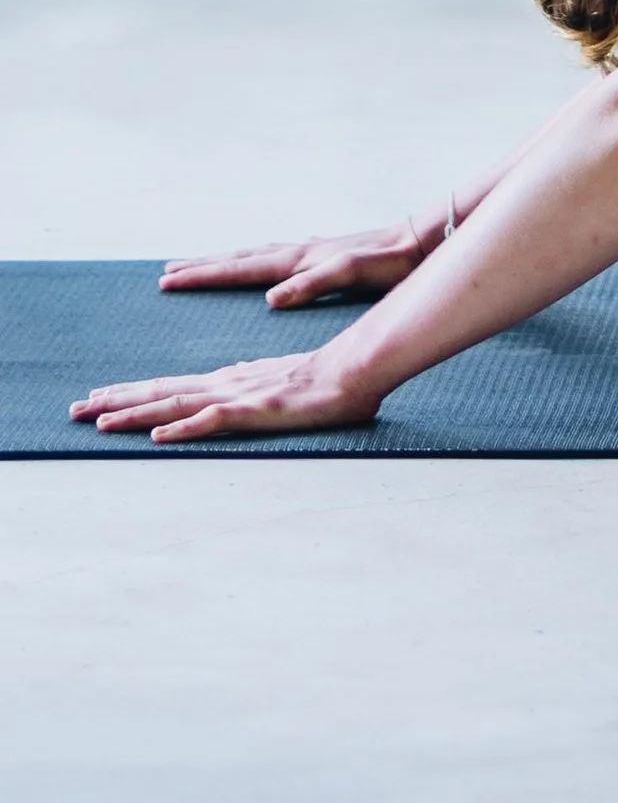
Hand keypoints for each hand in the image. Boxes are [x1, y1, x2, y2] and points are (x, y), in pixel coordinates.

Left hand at [71, 345, 388, 445]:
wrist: (358, 368)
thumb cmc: (325, 381)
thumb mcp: (279, 390)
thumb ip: (251, 394)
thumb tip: (223, 402)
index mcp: (230, 379)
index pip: (170, 386)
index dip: (132, 393)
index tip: (98, 398)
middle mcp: (226, 383)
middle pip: (160, 391)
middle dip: (115, 401)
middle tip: (74, 410)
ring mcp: (239, 395)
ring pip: (175, 403)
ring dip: (134, 413)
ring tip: (98, 421)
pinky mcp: (257, 410)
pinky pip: (213, 420)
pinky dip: (182, 426)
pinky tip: (158, 434)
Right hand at [158, 222, 431, 306]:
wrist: (417, 243)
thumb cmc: (387, 263)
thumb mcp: (350, 275)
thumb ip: (312, 284)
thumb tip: (270, 297)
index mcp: (297, 261)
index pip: (238, 268)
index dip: (203, 276)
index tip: (168, 279)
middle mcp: (297, 253)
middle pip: (238, 259)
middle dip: (202, 267)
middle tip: (166, 274)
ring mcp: (308, 255)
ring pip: (253, 257)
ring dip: (224, 263)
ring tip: (199, 267)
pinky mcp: (320, 260)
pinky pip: (272, 260)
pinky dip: (251, 264)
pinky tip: (258, 270)